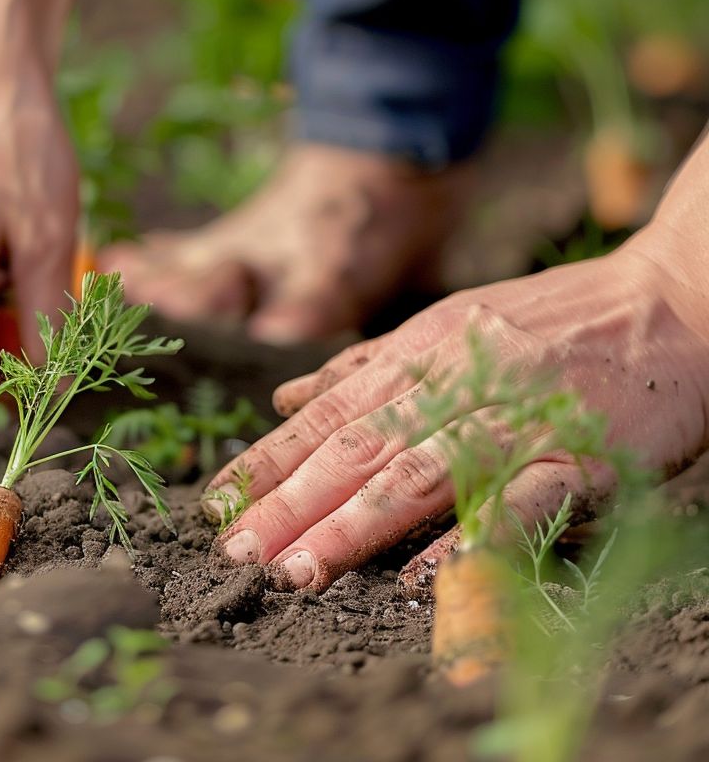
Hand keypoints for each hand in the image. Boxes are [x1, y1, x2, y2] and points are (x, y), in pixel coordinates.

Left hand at [206, 236, 708, 592]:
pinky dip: (470, 537)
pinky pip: (519, 501)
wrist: (672, 302)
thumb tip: (287, 400)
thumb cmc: (553, 320)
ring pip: (420, 473)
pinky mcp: (581, 453)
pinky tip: (421, 577)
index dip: (269, 464)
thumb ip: (366, 367)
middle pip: (359, 449)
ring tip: (296, 572)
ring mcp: (517, 416)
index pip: (327, 417)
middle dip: (290, 505)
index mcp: (420, 353)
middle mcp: (456, 381)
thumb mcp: (448, 325)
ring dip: (352, 526)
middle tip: (236, 554)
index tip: (216, 508)